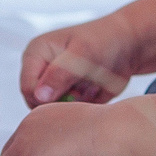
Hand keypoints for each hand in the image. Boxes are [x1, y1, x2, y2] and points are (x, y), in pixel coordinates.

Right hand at [19, 14, 138, 107]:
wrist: (127, 46)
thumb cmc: (105, 40)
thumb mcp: (83, 54)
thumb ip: (60, 75)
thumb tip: (39, 95)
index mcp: (36, 53)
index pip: (28, 87)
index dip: (46, 97)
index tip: (72, 95)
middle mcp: (41, 70)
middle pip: (37, 103)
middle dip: (61, 103)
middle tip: (84, 91)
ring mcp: (53, 85)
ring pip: (52, 111)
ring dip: (73, 105)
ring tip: (90, 87)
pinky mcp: (66, 96)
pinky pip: (67, 114)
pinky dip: (81, 108)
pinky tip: (94, 92)